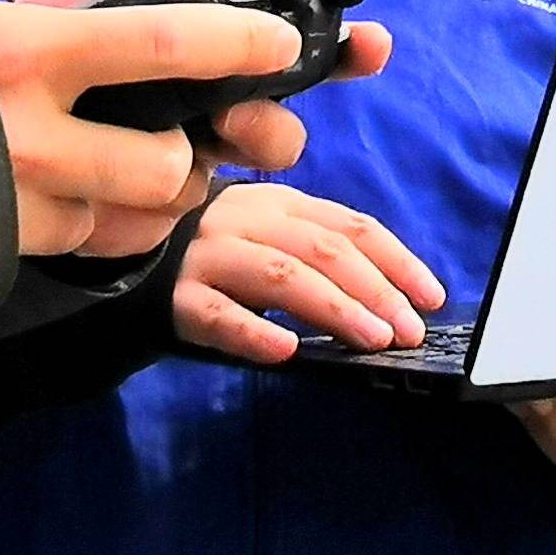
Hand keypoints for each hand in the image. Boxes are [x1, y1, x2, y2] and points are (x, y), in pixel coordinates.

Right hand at [0, 0, 394, 259]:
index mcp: (19, 54)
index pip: (162, 48)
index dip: (236, 47)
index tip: (280, 44)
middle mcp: (24, 140)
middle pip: (160, 165)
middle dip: (196, 154)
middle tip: (198, 131)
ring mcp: (5, 208)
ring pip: (127, 222)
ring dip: (158, 199)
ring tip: (153, 168)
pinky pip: (77, 249)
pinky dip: (106, 229)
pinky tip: (94, 200)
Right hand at [174, 185, 450, 362]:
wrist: (124, 268)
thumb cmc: (216, 261)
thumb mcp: (268, 241)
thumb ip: (318, 256)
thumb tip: (391, 301)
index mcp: (279, 203)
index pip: (351, 226)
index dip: (398, 261)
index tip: (431, 298)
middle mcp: (246, 219)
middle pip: (323, 249)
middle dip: (376, 290)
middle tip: (407, 330)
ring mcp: (208, 255)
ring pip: (281, 276)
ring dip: (334, 308)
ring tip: (371, 339)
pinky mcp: (175, 296)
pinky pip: (218, 313)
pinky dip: (254, 331)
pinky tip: (285, 351)